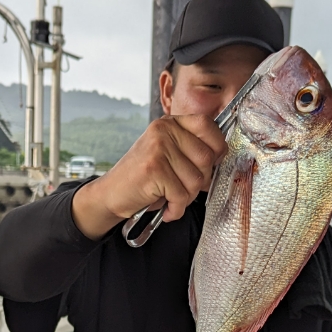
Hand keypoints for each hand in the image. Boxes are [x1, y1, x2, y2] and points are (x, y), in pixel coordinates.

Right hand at [70, 114, 227, 238]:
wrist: (110, 193)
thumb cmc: (143, 178)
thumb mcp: (167, 154)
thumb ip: (190, 148)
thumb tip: (221, 156)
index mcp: (169, 123)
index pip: (207, 125)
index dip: (217, 147)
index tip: (211, 163)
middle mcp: (164, 131)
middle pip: (206, 158)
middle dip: (200, 181)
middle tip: (184, 188)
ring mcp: (158, 148)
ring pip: (196, 180)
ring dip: (187, 197)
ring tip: (171, 197)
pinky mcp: (154, 169)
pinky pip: (181, 195)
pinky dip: (176, 208)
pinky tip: (166, 208)